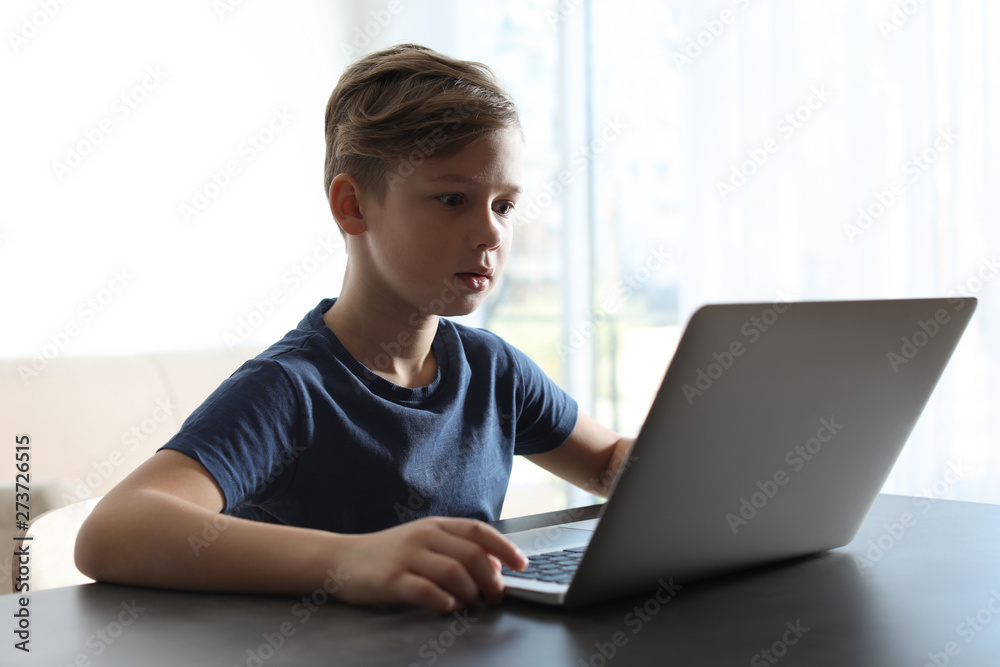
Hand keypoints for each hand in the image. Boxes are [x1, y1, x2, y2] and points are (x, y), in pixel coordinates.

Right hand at [330, 517, 527, 612]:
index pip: (479, 531)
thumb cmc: (389, 553)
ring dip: (472, 593)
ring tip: (472, 604)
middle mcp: (424, 536)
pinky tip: (449, 608)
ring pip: (454, 573)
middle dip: (492, 579)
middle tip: (496, 596)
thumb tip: (494, 564)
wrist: (341, 558)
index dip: (505, 547)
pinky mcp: (392, 580)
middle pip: (472, 554)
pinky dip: (445, 603)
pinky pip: (427, 591)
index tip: (521, 564)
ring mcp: (407, 557)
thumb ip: (456, 549)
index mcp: (436, 525)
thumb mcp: (424, 541)